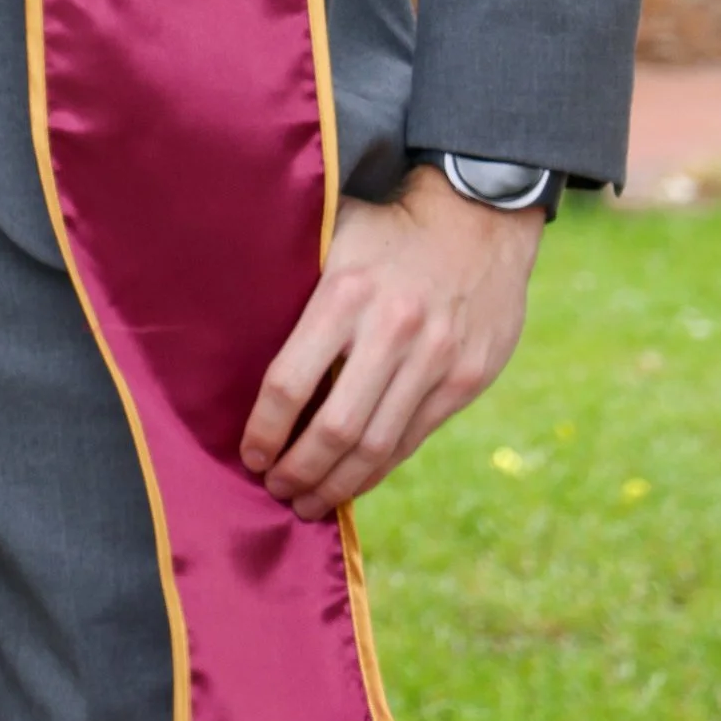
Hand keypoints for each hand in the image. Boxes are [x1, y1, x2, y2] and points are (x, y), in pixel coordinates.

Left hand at [239, 164, 543, 521]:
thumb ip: (300, 291)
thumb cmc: (389, 230)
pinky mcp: (466, 378)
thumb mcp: (336, 239)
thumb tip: (240, 344)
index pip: (290, 383)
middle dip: (297, 471)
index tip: (250, 454)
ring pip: (376, 446)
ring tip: (308, 502)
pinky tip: (353, 481)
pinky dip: (378, 469)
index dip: (264, 430)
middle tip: (275, 489)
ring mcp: (434, 357)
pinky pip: (412, 438)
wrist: (480, 217)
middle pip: (334, 428)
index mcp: (345, 293)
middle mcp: (391, 329)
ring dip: (336, 484)